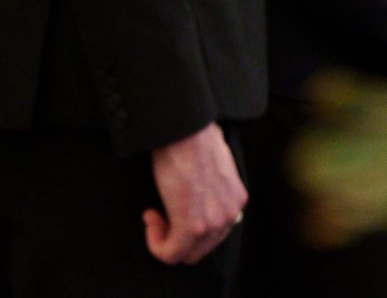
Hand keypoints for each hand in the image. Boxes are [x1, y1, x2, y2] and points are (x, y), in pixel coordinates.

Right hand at [143, 123, 245, 265]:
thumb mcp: (215, 162)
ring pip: (185, 254)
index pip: (214, 233)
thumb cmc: (194, 140)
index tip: (173, 209)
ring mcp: (213, 223)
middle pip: (201, 248)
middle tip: (161, 214)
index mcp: (236, 199)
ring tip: (155, 214)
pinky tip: (150, 220)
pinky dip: (156, 243)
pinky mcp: (192, 227)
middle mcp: (230, 214)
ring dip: (164, 237)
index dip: (189, 226)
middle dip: (177, 236)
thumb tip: (200, 188)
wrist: (185, 132)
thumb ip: (213, 184)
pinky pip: (170, 254)